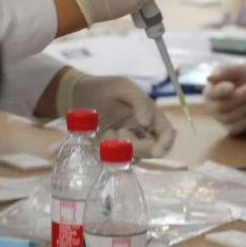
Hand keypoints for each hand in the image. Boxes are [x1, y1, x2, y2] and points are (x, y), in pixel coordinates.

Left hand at [55, 68, 175, 157]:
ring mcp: (127, 141)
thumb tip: (147, 124)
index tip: (156, 149)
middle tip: (120, 133)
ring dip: (122, 149)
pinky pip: (118, 159)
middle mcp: (142, 131)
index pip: (167, 134)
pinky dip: (110, 152)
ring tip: (107, 132)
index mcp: (151, 114)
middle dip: (139, 147)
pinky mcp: (112, 149)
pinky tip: (101, 138)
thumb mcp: (123, 87)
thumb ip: (140, 102)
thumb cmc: (103, 88)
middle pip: (153, 150)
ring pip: (136, 156)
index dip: (166, 143)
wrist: (77, 94)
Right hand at [204, 64, 245, 135]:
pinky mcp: (232, 128)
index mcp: (210, 91)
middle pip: (222, 107)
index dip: (221, 91)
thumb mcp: (241, 69)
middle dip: (242, 96)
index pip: (211, 94)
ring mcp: (221, 119)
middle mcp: (212, 106)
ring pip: (231, 118)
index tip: (232, 86)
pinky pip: (237, 128)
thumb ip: (226, 71)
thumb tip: (208, 78)